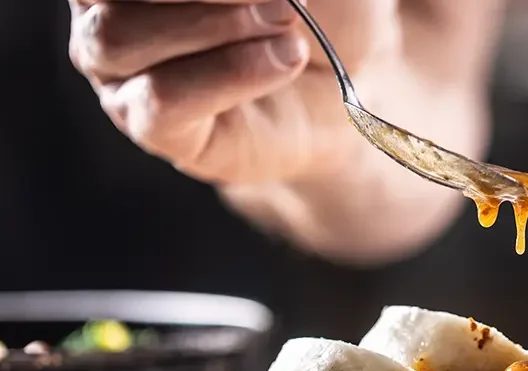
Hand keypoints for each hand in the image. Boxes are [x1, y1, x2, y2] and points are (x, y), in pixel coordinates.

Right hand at [67, 0, 404, 183]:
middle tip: (285, 1)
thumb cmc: (317, 10)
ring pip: (120, 39)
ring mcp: (119, 73)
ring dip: (214, 25)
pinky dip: (227, 73)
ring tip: (288, 29)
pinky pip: (162, 99)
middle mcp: (101, 11)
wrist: (352, 84)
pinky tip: (283, 61)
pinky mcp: (153, 127)